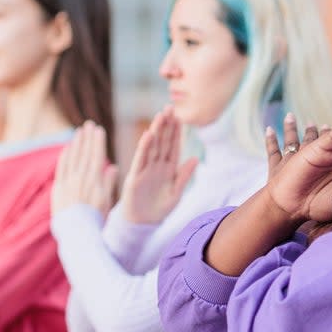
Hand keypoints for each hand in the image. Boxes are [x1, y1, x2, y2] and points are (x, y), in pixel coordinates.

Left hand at [51, 121, 117, 216]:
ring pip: (73, 157)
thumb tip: (112, 167)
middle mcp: (82, 178)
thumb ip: (108, 182)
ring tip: (79, 131)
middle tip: (88, 124)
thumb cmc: (96, 220)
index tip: (99, 130)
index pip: (97, 156)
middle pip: (84, 153)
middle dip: (87, 138)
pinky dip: (65, 156)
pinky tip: (67, 147)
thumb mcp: (107, 202)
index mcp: (96, 180)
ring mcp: (69, 182)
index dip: (98, 142)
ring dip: (76, 143)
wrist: (77, 233)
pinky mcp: (59, 188)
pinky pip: (62, 167)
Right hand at [118, 107, 196, 224]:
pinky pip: (140, 160)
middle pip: (162, 142)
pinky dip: (144, 148)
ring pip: (152, 147)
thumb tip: (195, 158)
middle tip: (169, 108)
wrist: (143, 224)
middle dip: (166, 125)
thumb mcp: (176, 193)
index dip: (176, 132)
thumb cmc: (160, 209)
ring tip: (160, 116)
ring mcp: (145, 170)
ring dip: (156, 131)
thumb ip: (184, 176)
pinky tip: (148, 135)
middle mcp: (157, 166)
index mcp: (168, 168)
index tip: (180, 116)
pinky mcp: (135, 177)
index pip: (173, 146)